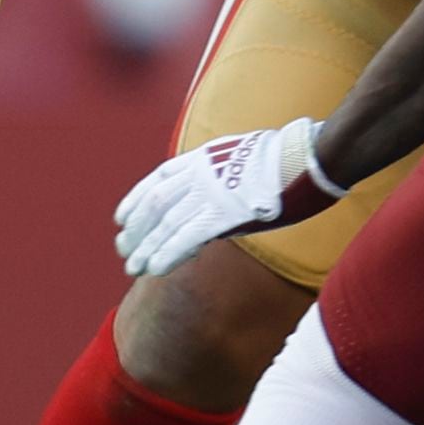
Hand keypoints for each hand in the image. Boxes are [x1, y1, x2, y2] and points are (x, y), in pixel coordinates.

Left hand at [115, 119, 340, 280]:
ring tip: (132, 267)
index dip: (135, 201)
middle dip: (136, 230)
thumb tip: (211, 198)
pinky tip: (154, 268)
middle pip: (154, 205)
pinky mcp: (223, 214)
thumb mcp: (238, 156)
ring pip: (166, 224)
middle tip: (123, 250)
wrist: (303, 157)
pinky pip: (187, 237)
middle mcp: (197, 175)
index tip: (121, 219)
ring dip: (146, 248)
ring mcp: (209, 194)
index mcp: (199, 159)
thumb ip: (217, 175)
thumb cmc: (281, 160)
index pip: (155, 181)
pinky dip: (168, 253)